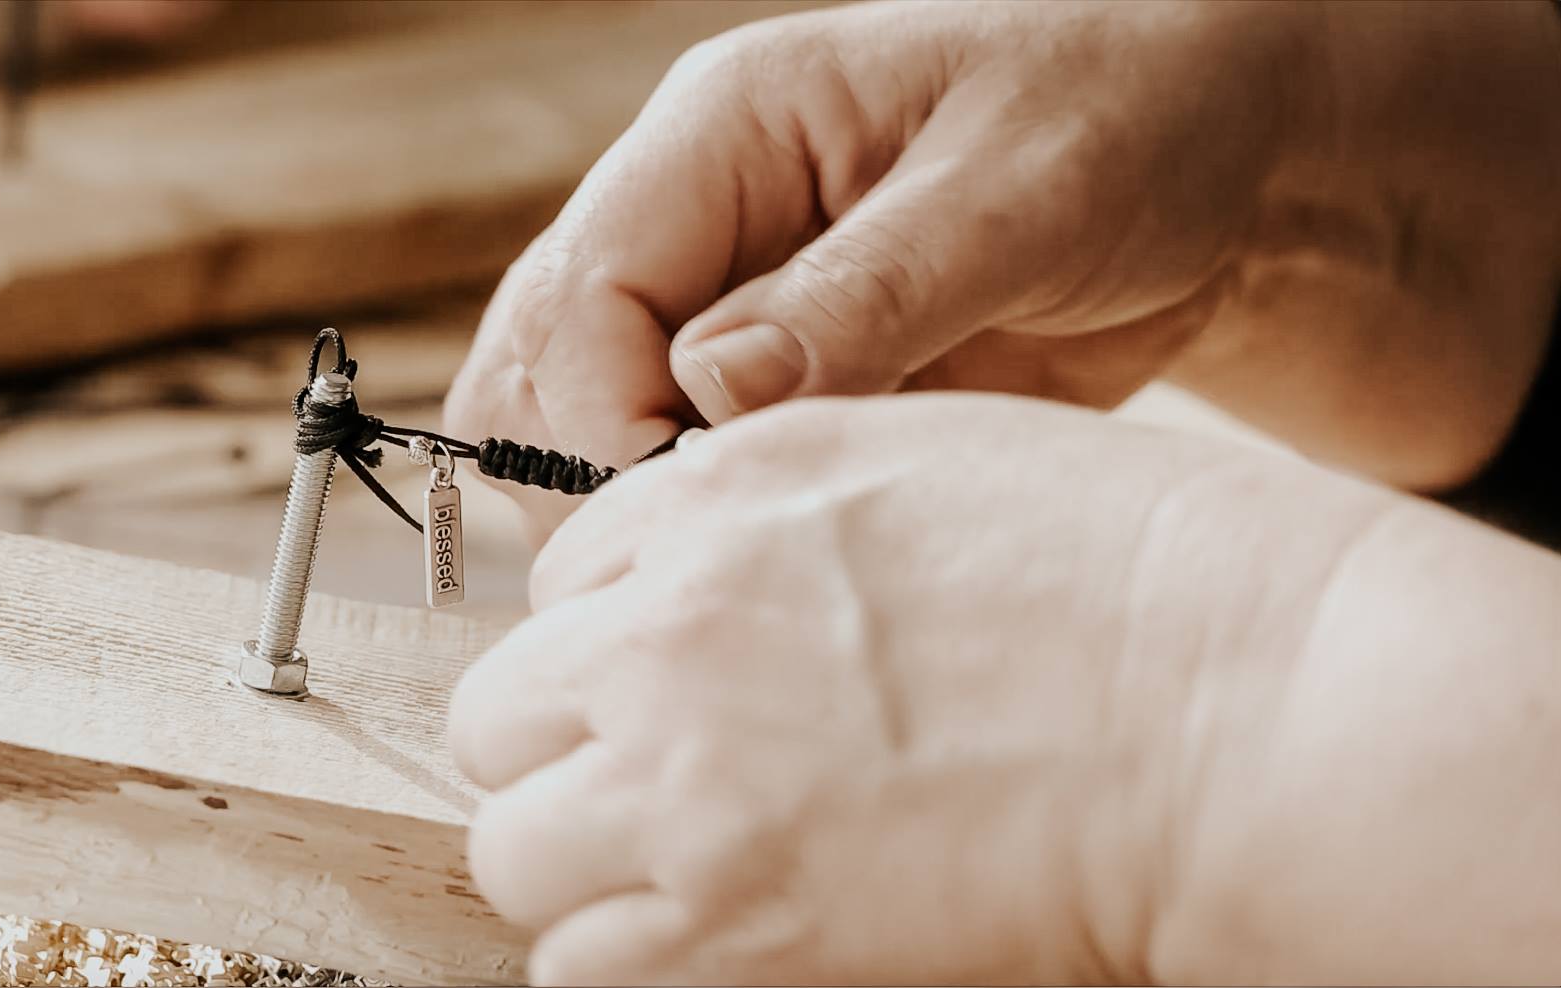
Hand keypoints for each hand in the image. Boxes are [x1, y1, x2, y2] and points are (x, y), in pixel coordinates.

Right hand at [446, 0, 1560, 537]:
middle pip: (552, 361)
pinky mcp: (789, 384)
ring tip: (738, 576)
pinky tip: (788, 568)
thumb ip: (860, 293)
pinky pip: (706, 469)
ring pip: (601, 425)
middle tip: (694, 566)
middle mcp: (704, 216)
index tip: (678, 511)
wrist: (1228, 170)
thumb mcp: (1012, 192)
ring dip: (640, 511)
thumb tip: (707, 394)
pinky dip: (721, 528)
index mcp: (728, 128)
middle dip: (587, 473)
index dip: (599, 412)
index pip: (587, 283)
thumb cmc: (1132, 116)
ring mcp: (737, 305)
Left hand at [448, 394, 1396, 983]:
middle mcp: (668, 629)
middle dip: (569, 751)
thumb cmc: (1140, 574)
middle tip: (665, 789)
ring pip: (518, 851)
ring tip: (694, 877)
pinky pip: (582, 970)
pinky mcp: (731, 926)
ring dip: (588, 867)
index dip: (617, 642)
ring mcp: (685, 779)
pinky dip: (628, 961)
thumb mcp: (932, 459)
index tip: (675, 687)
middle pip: (502, 716)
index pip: (563, 583)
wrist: (1244, 709)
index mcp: (717, 499)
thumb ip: (778, 510)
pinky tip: (716, 943)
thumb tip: (701, 578)